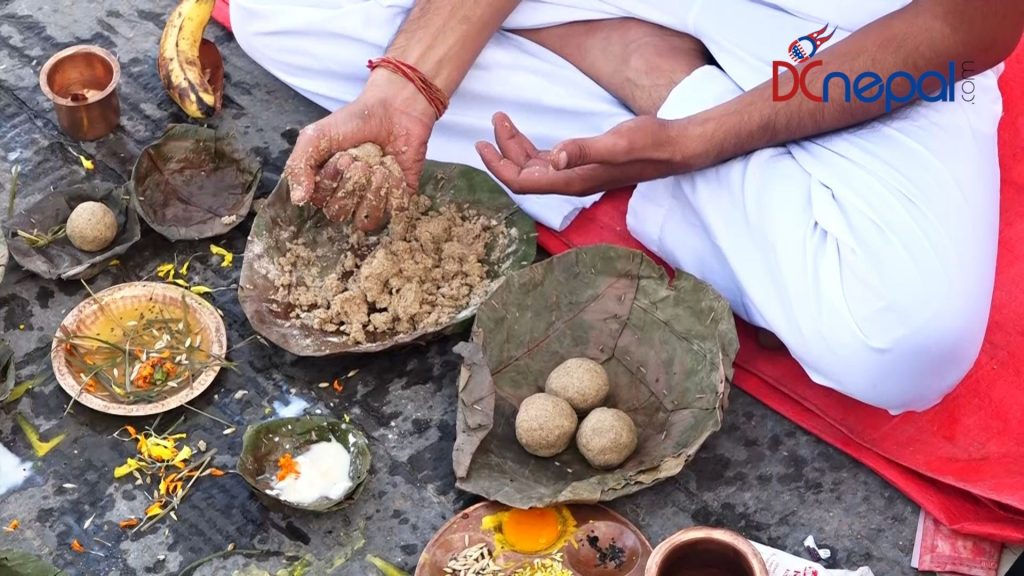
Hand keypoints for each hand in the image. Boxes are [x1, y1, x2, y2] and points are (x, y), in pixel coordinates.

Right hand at [284, 72, 435, 225]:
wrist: (393, 108)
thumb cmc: (352, 122)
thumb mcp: (316, 136)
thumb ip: (299, 165)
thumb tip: (298, 200)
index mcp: (324, 186)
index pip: (321, 204)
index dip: (332, 182)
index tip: (342, 157)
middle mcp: (347, 198)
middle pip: (340, 214)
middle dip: (351, 184)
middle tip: (360, 161)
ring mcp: (373, 201)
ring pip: (366, 220)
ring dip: (373, 190)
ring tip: (379, 166)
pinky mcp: (398, 200)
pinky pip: (394, 211)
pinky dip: (394, 187)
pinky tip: (393, 168)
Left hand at [476, 112, 691, 196]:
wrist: (675, 147)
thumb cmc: (649, 144)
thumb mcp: (616, 143)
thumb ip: (584, 150)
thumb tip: (555, 158)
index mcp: (572, 181)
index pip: (522, 182)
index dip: (497, 167)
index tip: (480, 145)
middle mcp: (570, 182)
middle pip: (523, 174)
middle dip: (502, 151)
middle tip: (492, 121)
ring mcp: (576, 175)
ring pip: (533, 167)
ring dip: (514, 146)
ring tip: (501, 120)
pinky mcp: (584, 165)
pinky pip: (547, 162)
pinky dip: (530, 148)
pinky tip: (523, 135)